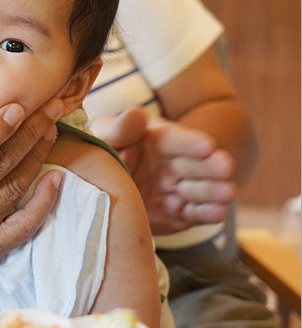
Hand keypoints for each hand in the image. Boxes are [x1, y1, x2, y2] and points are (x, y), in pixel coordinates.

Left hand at [90, 108, 236, 233]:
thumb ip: (119, 129)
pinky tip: (218, 212)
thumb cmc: (104, 153)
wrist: (101, 190)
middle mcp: (173, 164)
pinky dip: (207, 213)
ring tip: (227, 192)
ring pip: (199, 189)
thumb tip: (136, 114)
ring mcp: (178, 189)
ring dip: (214, 190)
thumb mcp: (104, 137)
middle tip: (225, 166)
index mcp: (158, 140)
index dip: (191, 142)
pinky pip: (195, 214)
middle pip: (195, 164)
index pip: (177, 140)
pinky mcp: (179, 213)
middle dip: (211, 166)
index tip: (206, 145)